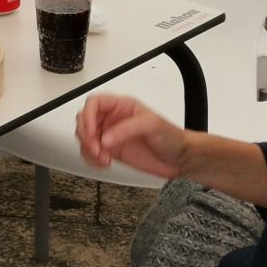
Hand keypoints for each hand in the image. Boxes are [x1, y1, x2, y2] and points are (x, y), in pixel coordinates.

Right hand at [75, 94, 189, 177]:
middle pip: (85, 120)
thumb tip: (105, 138)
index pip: (94, 103)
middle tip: (96, 148)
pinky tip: (102, 163)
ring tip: (102, 158)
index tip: (93, 133)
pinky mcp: (112, 152)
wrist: (181, 159)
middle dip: (86, 135)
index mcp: (122, 106)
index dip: (89, 116)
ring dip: (88, 149)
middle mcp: (114, 119)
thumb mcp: (151, 125)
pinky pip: (91, 152)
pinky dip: (91, 159)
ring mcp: (112, 136)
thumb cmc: (172, 137)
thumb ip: (126, 129)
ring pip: (85, 137)